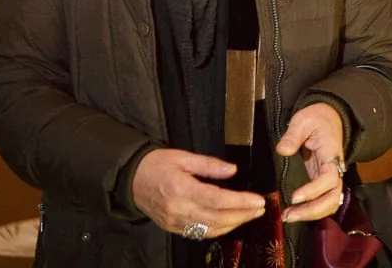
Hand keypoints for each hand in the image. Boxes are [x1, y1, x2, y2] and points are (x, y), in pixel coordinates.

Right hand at [131, 148, 265, 238]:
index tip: (258, 200)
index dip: (240, 202)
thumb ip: (209, 164)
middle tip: (260, 208)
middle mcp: (178, 210)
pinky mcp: (173, 228)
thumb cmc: (156, 164)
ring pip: (210, 230)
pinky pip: (200, 233)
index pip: (217, 200)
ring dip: (234, 224)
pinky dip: (218, 229)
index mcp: (181, 189)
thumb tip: (232, 170)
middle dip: (242, 215)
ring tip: (250, 215)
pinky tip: (230, 222)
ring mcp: (175, 222)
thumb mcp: (182, 156)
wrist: (130, 180)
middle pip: (217, 218)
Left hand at [276, 103, 343, 222]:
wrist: (330, 117)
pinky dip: (312, 211)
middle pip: (333, 198)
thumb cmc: (316, 118)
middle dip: (312, 211)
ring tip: (290, 217)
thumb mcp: (303, 120)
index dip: (313, 191)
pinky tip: (295, 213)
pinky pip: (323, 201)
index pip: (328, 178)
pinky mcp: (324, 181)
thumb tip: (282, 150)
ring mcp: (331, 177)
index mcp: (330, 153)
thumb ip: (292, 135)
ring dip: (312, 214)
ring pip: (330, 203)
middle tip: (289, 215)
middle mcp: (335, 169)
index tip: (295, 197)